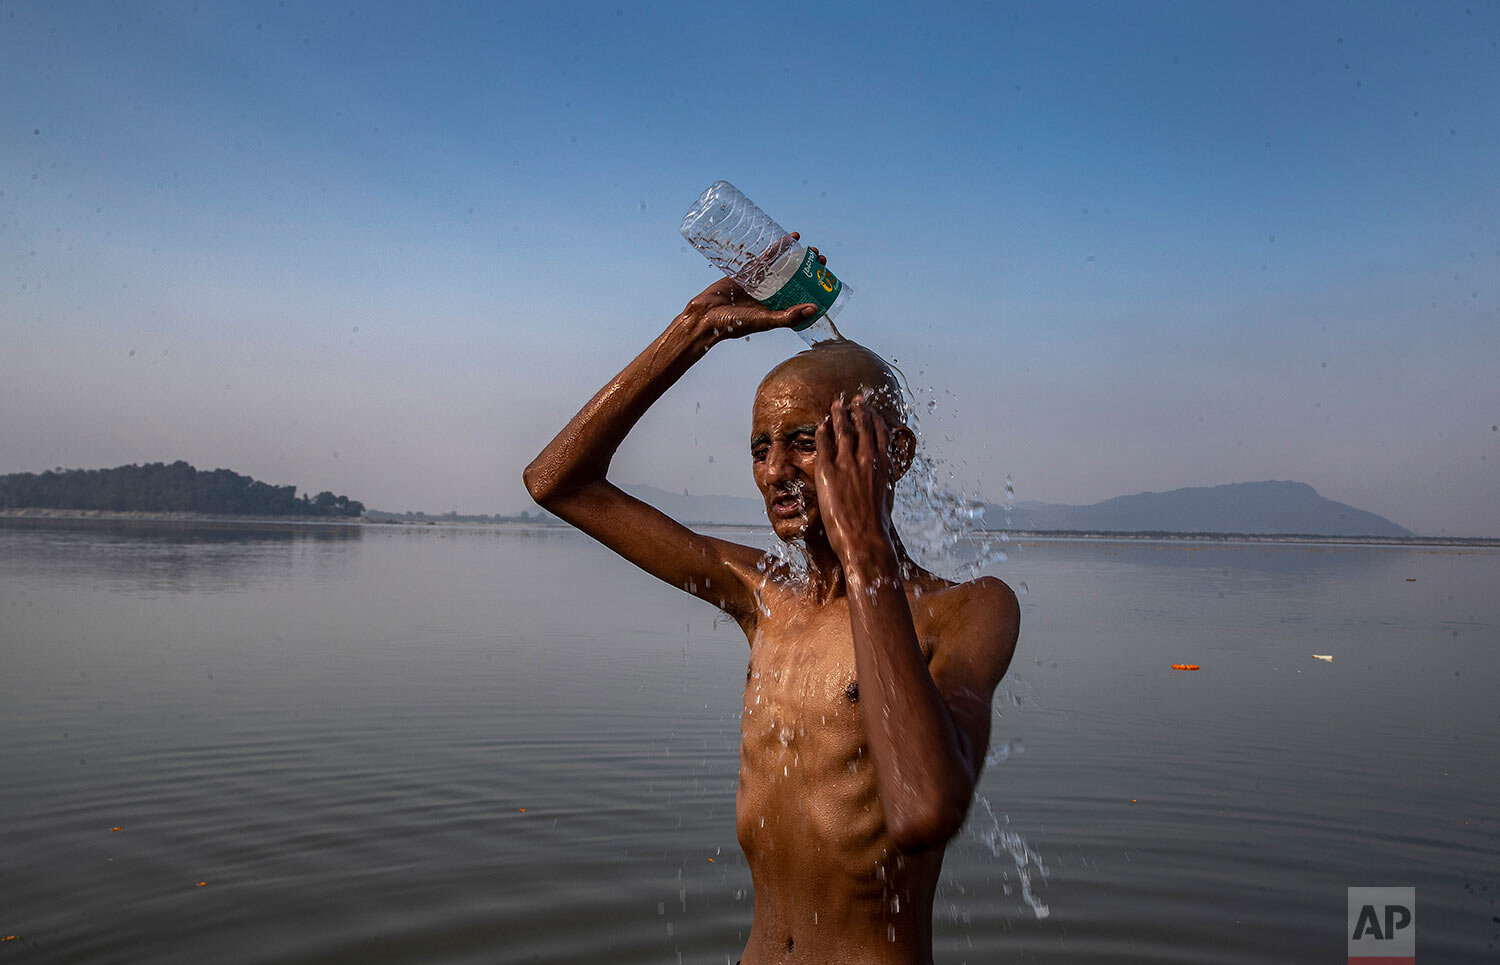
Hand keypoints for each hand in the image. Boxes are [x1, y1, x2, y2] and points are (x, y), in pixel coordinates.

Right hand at [679, 233, 828, 343]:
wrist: (705, 316)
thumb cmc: (733, 324)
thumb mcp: (764, 320)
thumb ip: (787, 317)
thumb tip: (814, 308)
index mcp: (777, 308)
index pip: (802, 292)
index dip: (815, 282)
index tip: (825, 270)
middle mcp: (771, 295)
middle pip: (794, 277)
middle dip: (807, 266)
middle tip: (817, 256)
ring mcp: (759, 283)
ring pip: (781, 266)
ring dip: (794, 255)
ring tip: (806, 245)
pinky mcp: (746, 273)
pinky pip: (764, 258)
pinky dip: (775, 249)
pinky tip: (786, 239)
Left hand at [814, 393, 898, 570]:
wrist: (864, 539)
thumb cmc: (877, 526)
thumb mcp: (887, 497)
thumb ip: (884, 481)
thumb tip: (883, 477)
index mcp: (884, 465)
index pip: (882, 434)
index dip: (876, 420)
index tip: (873, 411)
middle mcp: (867, 459)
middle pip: (863, 425)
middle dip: (859, 410)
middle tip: (856, 399)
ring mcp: (847, 463)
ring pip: (843, 429)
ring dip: (840, 414)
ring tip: (837, 403)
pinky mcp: (828, 471)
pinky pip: (823, 443)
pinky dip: (823, 431)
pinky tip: (821, 424)